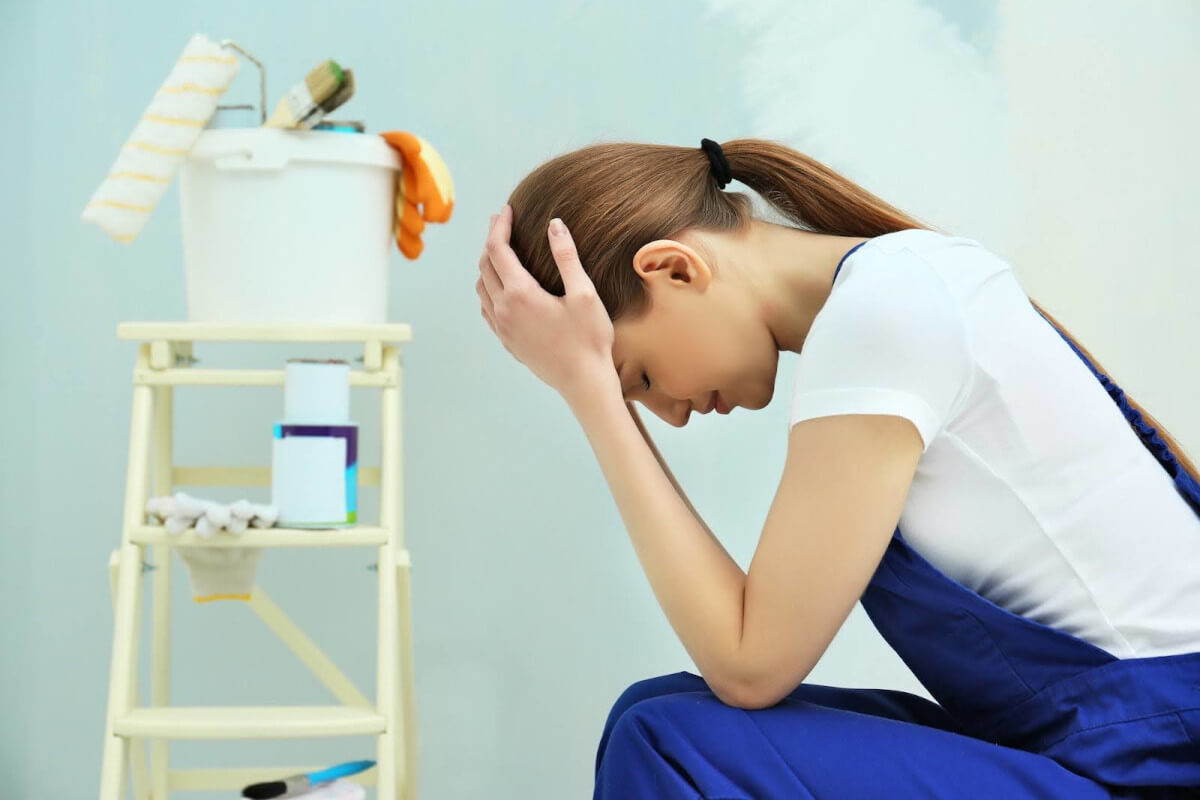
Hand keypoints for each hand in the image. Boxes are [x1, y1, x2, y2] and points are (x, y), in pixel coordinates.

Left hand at [476, 204, 616, 400]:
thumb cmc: (589, 339)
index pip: (498, 250)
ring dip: (486, 264)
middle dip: (491, 239)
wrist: (583, 382)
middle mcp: (504, 309)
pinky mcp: (507, 341)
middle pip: (484, 265)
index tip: (507, 209)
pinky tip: (499, 286)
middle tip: (502, 221)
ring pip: (481, 287)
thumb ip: (566, 256)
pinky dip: (487, 288)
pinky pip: (486, 308)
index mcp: (520, 294)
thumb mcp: (584, 293)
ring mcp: (502, 327)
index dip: (500, 225)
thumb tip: (554, 225)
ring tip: (499, 249)